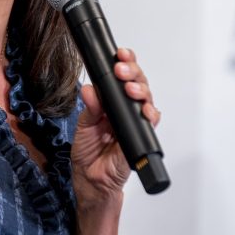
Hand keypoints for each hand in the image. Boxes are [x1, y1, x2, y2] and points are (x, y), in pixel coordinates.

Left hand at [71, 48, 159, 222]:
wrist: (92, 180)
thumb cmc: (88, 152)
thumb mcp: (83, 126)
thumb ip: (89, 108)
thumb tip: (89, 89)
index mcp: (111, 102)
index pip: (121, 77)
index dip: (124, 62)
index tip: (119, 54)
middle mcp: (125, 109)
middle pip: (137, 83)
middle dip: (132, 71)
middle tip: (123, 69)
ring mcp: (135, 121)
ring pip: (146, 99)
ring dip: (141, 90)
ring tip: (130, 88)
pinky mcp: (141, 136)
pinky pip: (151, 122)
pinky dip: (150, 114)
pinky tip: (145, 110)